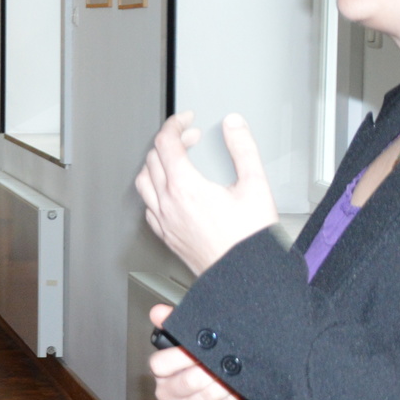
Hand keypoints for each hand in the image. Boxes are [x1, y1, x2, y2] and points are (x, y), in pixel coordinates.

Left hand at [133, 112, 278, 275]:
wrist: (244, 279)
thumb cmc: (250, 241)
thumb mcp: (256, 185)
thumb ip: (243, 149)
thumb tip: (233, 125)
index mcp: (186, 188)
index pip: (166, 143)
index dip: (175, 124)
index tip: (186, 119)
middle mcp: (168, 205)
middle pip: (153, 159)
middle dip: (171, 141)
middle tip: (191, 137)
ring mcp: (164, 222)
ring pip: (144, 182)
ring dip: (157, 164)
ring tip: (177, 159)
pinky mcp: (166, 236)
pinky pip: (148, 205)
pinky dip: (155, 188)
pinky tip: (172, 189)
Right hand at [147, 303, 248, 399]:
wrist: (219, 398)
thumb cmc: (201, 366)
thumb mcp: (188, 345)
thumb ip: (174, 326)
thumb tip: (157, 311)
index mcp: (161, 373)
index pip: (160, 364)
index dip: (181, 356)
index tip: (201, 348)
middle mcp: (169, 394)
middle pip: (188, 381)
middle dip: (211, 370)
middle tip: (227, 360)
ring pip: (207, 396)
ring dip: (226, 384)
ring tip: (237, 373)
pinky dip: (234, 399)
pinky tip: (242, 390)